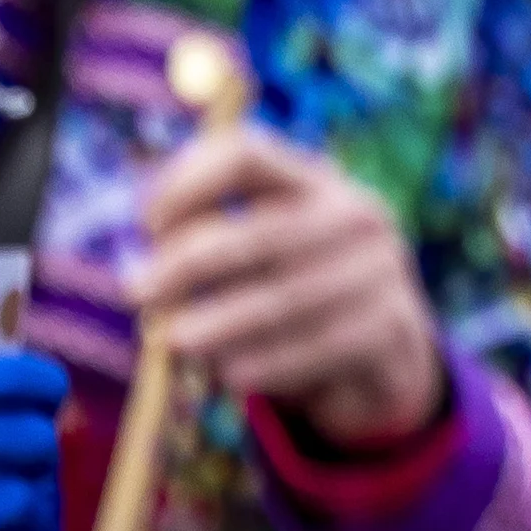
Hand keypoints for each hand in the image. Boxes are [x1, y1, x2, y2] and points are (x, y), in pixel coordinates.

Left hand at [131, 126, 442, 443]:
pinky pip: (316, 345)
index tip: (149, 224)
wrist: (386, 354)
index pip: (249, 154)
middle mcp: (355, 214)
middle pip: (260, 230)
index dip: (189, 182)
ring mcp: (380, 269)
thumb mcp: (263, 258)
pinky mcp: (390, 325)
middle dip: (188, 263)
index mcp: (317, 181)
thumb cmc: (297, 296)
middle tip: (139, 293)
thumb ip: (211, 248)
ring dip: (220, 322)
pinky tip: (229, 376)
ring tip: (173, 342)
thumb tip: (140, 271)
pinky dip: (266, 363)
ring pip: (285, 296)